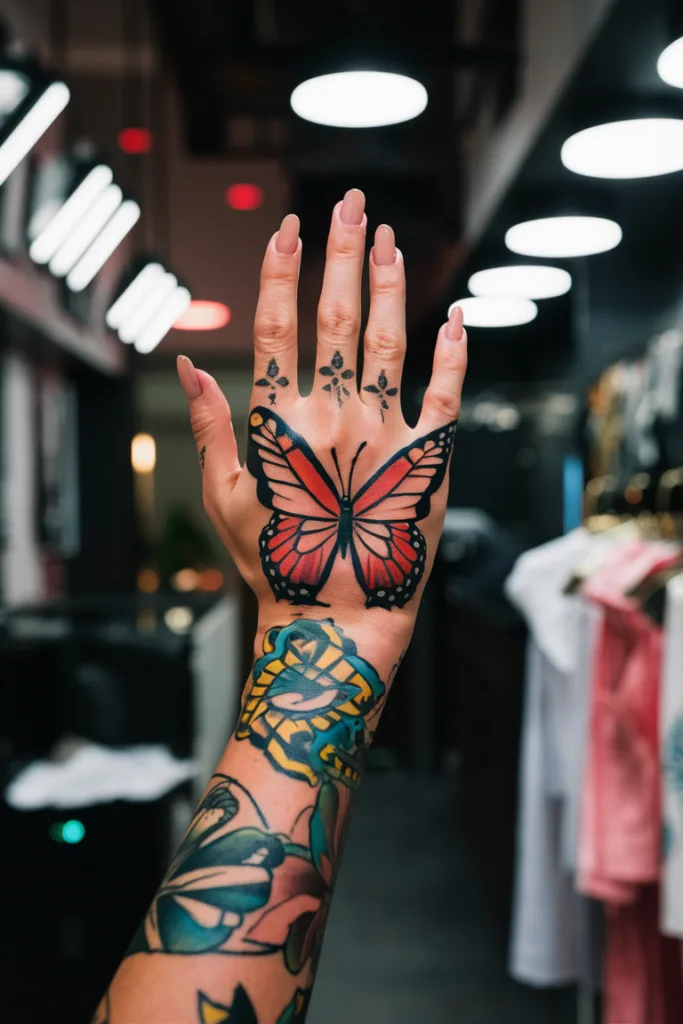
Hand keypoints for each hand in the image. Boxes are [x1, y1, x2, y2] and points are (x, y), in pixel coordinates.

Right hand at [177, 189, 466, 647]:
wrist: (338, 617)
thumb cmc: (277, 563)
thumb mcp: (227, 498)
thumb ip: (210, 426)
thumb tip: (187, 367)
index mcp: (279, 423)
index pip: (277, 326)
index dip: (281, 270)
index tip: (289, 228)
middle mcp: (333, 418)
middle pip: (338, 317)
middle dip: (343, 253)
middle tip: (351, 205)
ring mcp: (385, 436)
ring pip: (389, 341)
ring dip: (390, 284)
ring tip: (390, 239)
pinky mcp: (429, 460)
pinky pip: (446, 394)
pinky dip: (453, 352)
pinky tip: (455, 315)